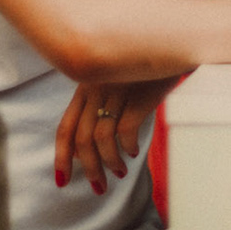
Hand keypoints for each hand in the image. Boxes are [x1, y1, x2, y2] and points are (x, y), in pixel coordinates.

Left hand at [53, 74, 183, 194]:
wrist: (169, 42)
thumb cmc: (139, 67)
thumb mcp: (111, 82)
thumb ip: (96, 107)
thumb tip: (84, 149)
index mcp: (85, 86)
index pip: (65, 127)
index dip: (61, 157)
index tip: (62, 180)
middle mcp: (96, 88)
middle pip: (82, 139)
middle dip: (89, 168)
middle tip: (99, 186)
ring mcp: (117, 91)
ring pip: (101, 138)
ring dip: (109, 162)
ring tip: (120, 171)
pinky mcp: (138, 95)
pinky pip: (126, 130)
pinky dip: (127, 146)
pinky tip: (134, 151)